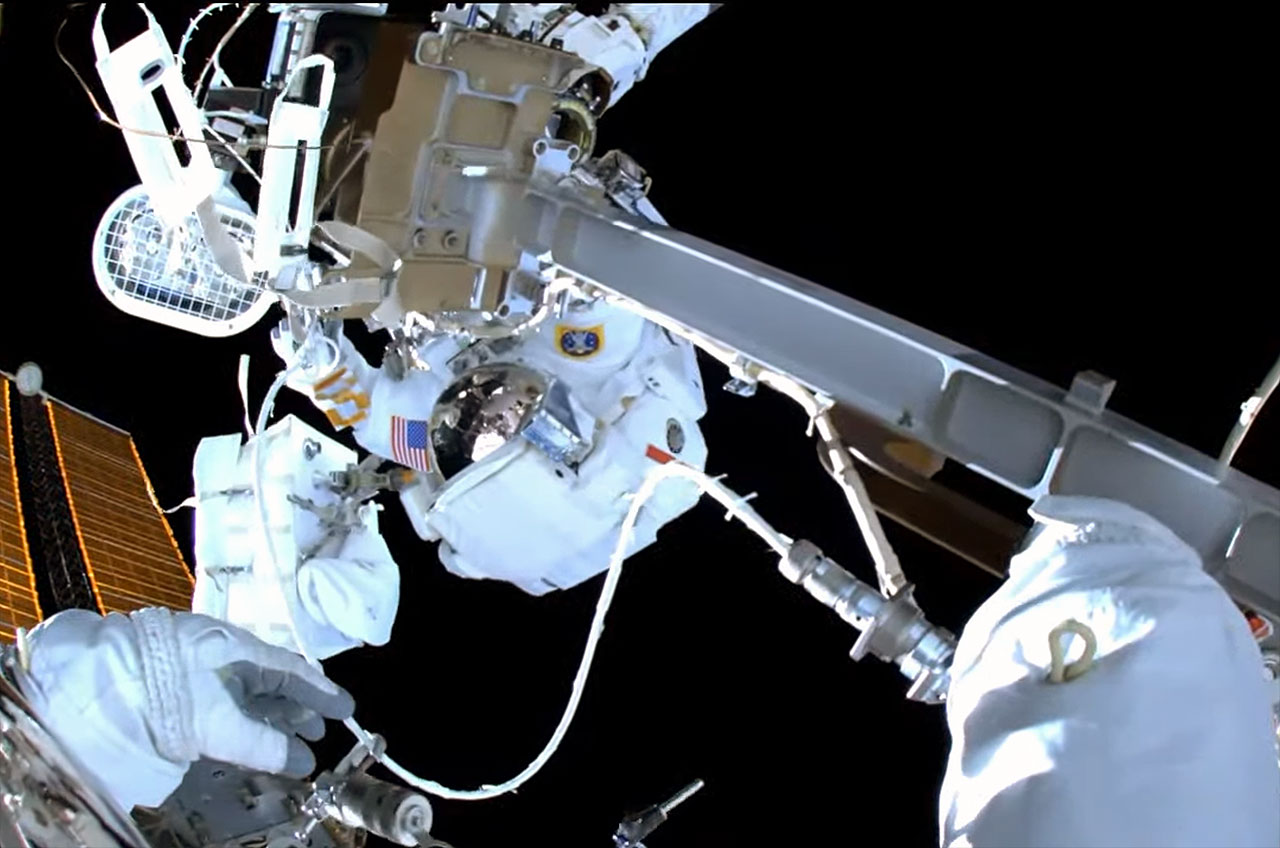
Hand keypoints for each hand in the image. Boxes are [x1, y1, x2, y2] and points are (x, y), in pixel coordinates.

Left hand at [18, 608, 354, 809]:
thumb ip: (264, 745)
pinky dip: (248, 716)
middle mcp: (228, 654)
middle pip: (274, 681)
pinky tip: (251, 732)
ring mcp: (204, 666)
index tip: (346, 711)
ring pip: (250, 691)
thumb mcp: (221, 725)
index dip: (323, 693)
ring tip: (293, 737)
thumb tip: (302, 762)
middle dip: (301, 707)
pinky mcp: (182, 682)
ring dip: (275, 714)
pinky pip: (229, 697)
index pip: (295, 672)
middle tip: (320, 730)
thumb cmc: (169, 694)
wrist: (102, 681)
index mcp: (243, 652)